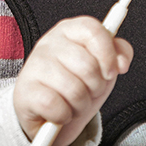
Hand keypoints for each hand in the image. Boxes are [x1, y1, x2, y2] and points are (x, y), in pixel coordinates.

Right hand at [13, 17, 132, 145]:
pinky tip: (60, 112)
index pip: (93, 30)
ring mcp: (34, 65)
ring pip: (74, 90)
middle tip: (89, 91)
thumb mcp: (102, 64)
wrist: (45, 111)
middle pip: (88, 65)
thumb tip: (121, 61)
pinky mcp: (24, 91)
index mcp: (69, 29)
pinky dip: (64, 116)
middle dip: (96, 87)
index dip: (107, 54)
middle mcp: (49, 42)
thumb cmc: (77, 81)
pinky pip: (56, 107)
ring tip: (74, 103)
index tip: (110, 72)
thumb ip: (118, 53)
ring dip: (81, 105)